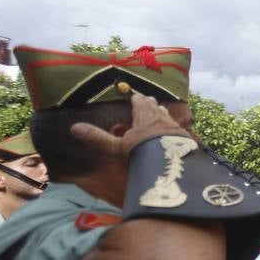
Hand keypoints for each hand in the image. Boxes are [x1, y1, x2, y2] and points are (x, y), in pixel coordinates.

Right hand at [70, 93, 190, 159]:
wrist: (175, 164)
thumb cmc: (144, 152)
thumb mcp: (117, 148)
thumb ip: (98, 138)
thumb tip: (74, 128)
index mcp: (144, 116)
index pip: (139, 101)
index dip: (135, 99)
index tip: (133, 95)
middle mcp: (161, 118)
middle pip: (154, 106)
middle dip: (149, 103)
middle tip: (147, 101)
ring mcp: (175, 127)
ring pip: (167, 115)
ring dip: (162, 113)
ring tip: (161, 111)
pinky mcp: (185, 137)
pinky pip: (177, 127)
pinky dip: (172, 126)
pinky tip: (174, 131)